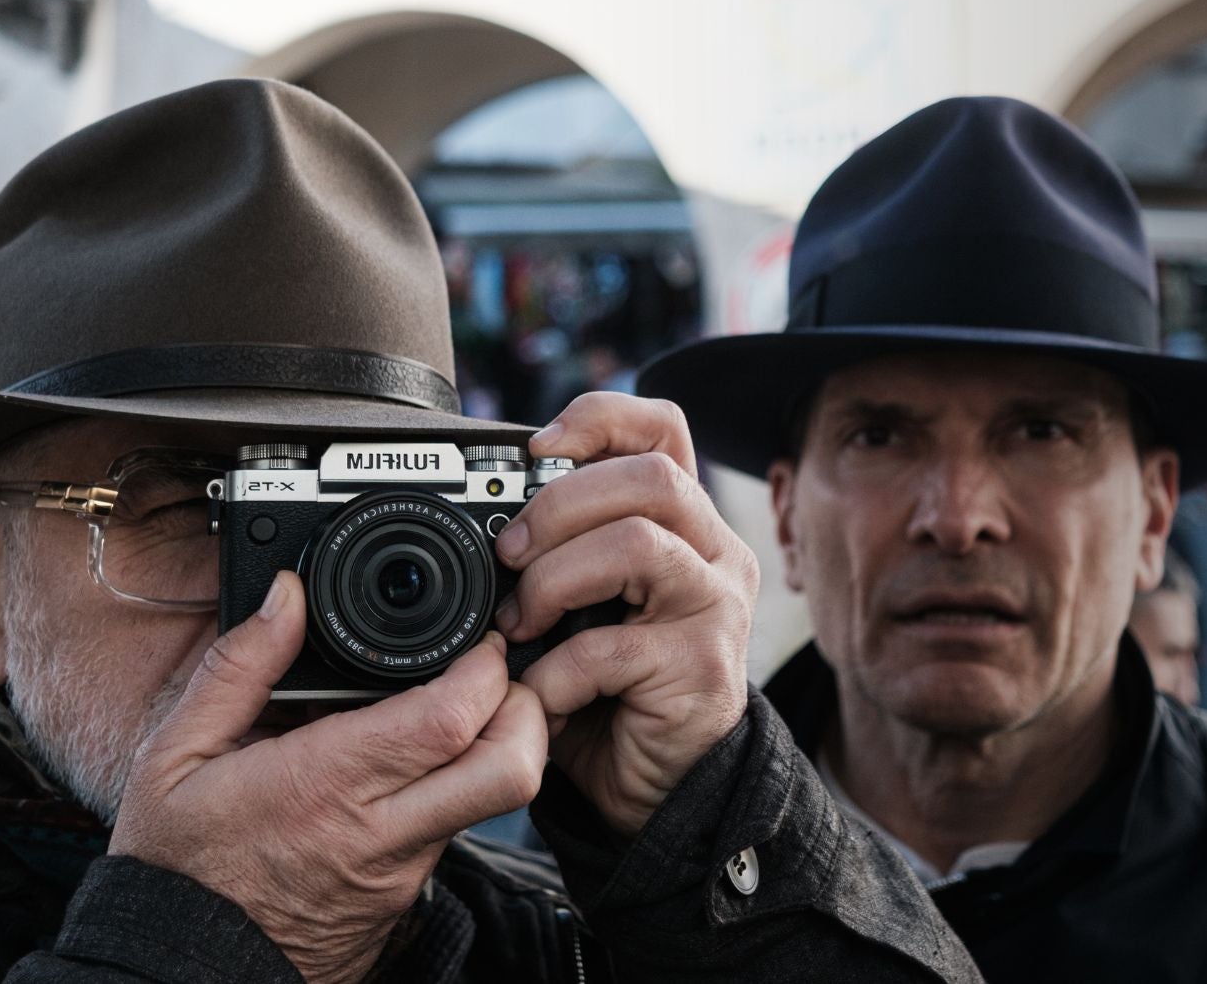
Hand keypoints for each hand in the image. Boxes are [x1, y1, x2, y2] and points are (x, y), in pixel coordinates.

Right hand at [109, 572, 546, 983]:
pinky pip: (456, 830)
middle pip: (511, 767)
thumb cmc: (177, 865)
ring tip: (453, 711)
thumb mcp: (176, 755)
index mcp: (324, 784)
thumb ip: (237, 667)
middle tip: (495, 678)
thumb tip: (286, 595)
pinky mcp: (406, 896)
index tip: (475, 642)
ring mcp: (402, 872)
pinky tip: (410, 766)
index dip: (485, 669)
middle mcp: (380, 832)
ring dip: (493, 747)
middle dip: (528, 708)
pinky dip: (453, 787)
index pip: (451, 720)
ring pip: (494, 801)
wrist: (182, 969)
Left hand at [494, 392, 757, 836]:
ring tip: (519, 622)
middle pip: (650, 476)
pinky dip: (553, 672)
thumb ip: (564, 551)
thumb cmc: (611, 688)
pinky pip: (610, 648)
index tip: (537, 448)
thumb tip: (488, 518)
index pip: (664, 427)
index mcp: (684, 521)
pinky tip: (540, 693)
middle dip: (558, 505)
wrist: (658, 787)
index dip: (600, 418)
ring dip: (554, 578)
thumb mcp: (584, 602)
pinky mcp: (703, 669)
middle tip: (508, 552)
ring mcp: (718, 608)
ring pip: (636, 543)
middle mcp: (715, 552)